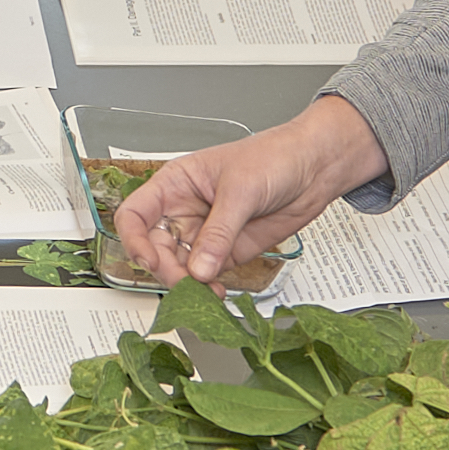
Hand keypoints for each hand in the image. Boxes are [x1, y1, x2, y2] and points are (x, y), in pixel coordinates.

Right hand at [109, 96, 384, 283]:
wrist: (314, 168)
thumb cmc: (274, 157)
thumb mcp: (242, 190)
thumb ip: (219, 232)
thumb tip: (197, 268)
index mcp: (175, 184)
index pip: (135, 214)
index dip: (134, 239)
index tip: (150, 260)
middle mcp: (183, 211)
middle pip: (154, 249)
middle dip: (166, 269)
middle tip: (188, 282)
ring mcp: (203, 234)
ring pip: (178, 268)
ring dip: (187, 284)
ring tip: (205, 291)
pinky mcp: (225, 252)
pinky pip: (205, 276)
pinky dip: (206, 289)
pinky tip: (216, 292)